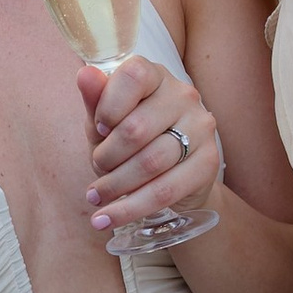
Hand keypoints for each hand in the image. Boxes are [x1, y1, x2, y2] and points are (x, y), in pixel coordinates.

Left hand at [79, 56, 220, 238]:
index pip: (133, 76)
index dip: (107, 105)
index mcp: (156, 75)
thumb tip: (84, 74)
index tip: (99, 129)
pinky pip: (164, 190)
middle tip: (97, 168)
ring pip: (150, 162)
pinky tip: (106, 219)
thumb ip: (95, 99)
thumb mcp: (106, 121)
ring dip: (115, 185)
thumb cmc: (130, 141)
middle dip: (106, 156)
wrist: (169, 177)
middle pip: (136, 128)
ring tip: (96, 196)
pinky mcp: (208, 162)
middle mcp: (183, 96)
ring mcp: (201, 128)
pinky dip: (130, 209)